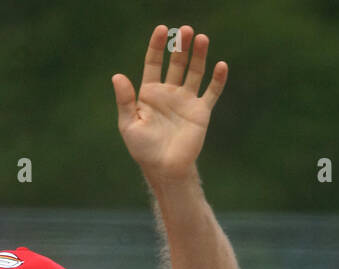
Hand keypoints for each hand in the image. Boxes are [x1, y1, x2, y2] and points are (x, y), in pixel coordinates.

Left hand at [112, 24, 226, 184]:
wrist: (164, 168)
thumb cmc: (143, 149)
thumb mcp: (128, 124)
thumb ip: (125, 100)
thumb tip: (117, 76)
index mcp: (150, 93)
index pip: (153, 62)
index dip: (157, 46)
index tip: (161, 30)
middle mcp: (169, 92)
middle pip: (176, 63)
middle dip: (180, 46)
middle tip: (185, 30)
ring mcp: (186, 100)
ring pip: (194, 72)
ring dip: (199, 55)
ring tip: (201, 38)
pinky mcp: (201, 111)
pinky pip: (211, 92)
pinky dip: (217, 80)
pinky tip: (221, 65)